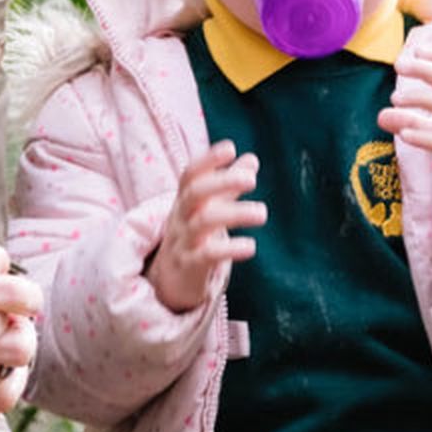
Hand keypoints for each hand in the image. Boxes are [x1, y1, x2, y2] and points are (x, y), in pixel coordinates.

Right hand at [145, 141, 265, 313]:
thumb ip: (229, 186)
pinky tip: (250, 246)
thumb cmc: (192, 239)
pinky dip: (229, 249)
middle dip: (221, 183)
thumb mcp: (207, 210)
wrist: (169, 283)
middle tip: (251, 180)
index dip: (207, 160)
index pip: (190, 175)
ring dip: (233, 214)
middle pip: (194, 194)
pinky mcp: (190, 268)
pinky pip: (207, 255)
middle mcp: (181, 218)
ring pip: (203, 222)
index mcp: (184, 202)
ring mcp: (183, 242)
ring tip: (262, 213)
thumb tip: (251, 159)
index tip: (230, 148)